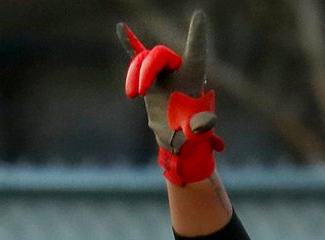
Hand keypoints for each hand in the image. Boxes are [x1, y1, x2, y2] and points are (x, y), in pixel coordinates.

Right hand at [118, 10, 224, 184]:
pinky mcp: (149, 78)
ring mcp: (163, 73)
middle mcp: (178, 71)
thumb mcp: (196, 133)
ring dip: (134, 75)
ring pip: (143, 60)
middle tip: (138, 94)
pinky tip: (121, 28)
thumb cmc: (189, 136)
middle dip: (145, 71)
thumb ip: (200, 127)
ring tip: (132, 95)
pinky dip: (129, 43)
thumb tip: (203, 125)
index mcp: (193, 78)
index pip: (196, 52)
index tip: (199, 15)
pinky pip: (137, 56)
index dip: (197, 34)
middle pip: (159, 54)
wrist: (176, 139)